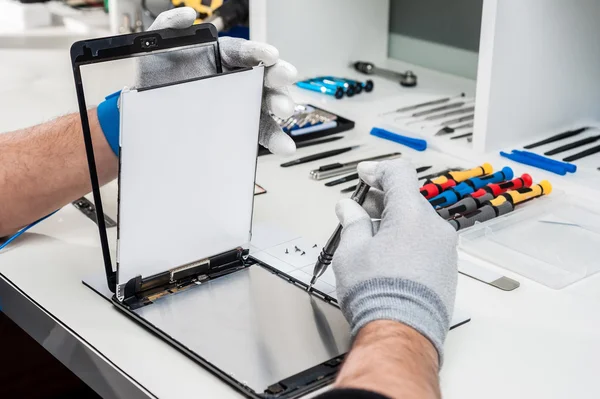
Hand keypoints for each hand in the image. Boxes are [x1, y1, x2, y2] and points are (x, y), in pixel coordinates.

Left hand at [136, 8, 297, 154]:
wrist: (149, 115)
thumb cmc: (156, 82)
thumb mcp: (157, 51)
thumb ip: (168, 27)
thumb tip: (187, 16)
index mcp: (222, 57)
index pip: (243, 51)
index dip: (258, 52)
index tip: (269, 55)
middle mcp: (237, 80)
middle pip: (263, 76)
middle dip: (276, 77)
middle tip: (283, 78)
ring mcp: (242, 104)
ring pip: (267, 104)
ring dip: (281, 106)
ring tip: (284, 111)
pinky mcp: (242, 127)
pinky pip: (260, 132)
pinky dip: (274, 139)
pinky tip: (284, 145)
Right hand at [332, 158, 457, 362]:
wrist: (402, 332)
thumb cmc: (376, 292)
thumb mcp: (351, 251)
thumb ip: (352, 222)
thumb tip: (349, 208)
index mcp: (412, 214)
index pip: (399, 173)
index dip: (378, 170)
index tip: (364, 175)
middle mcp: (435, 227)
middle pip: (408, 198)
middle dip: (381, 199)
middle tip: (358, 210)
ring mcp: (445, 249)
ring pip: (417, 221)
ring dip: (394, 221)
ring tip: (370, 237)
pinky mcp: (447, 268)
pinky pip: (426, 242)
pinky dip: (407, 239)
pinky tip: (388, 255)